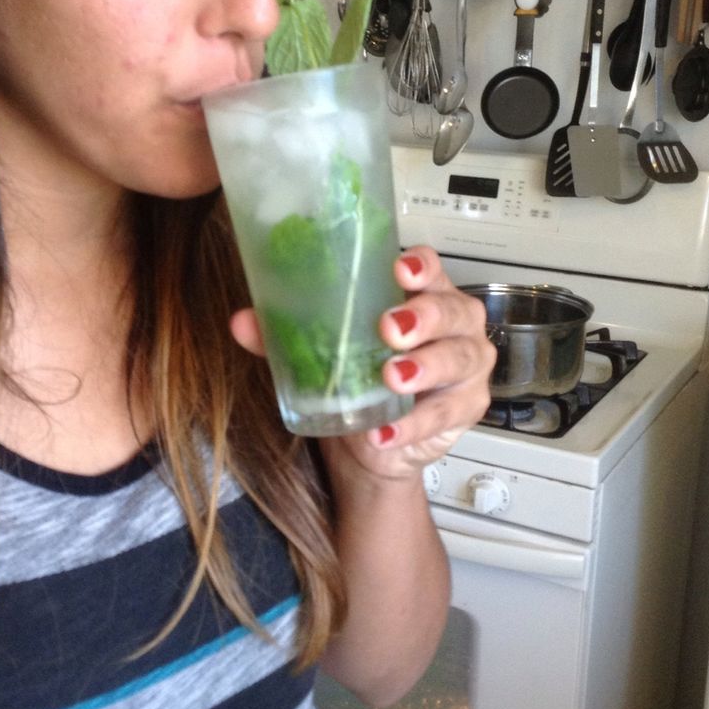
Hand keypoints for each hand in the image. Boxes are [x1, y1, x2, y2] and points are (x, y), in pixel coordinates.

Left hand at [229, 245, 494, 477]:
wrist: (372, 442)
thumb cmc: (359, 377)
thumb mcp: (322, 350)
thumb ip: (285, 334)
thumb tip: (242, 322)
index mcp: (422, 293)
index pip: (430, 266)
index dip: (421, 265)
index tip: (399, 269)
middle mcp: (453, 323)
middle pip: (454, 309)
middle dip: (424, 316)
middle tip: (390, 329)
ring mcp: (465, 365)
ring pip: (460, 358)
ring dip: (426, 366)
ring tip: (392, 377)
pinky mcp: (464, 407)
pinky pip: (446, 413)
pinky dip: (414, 424)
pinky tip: (386, 431)